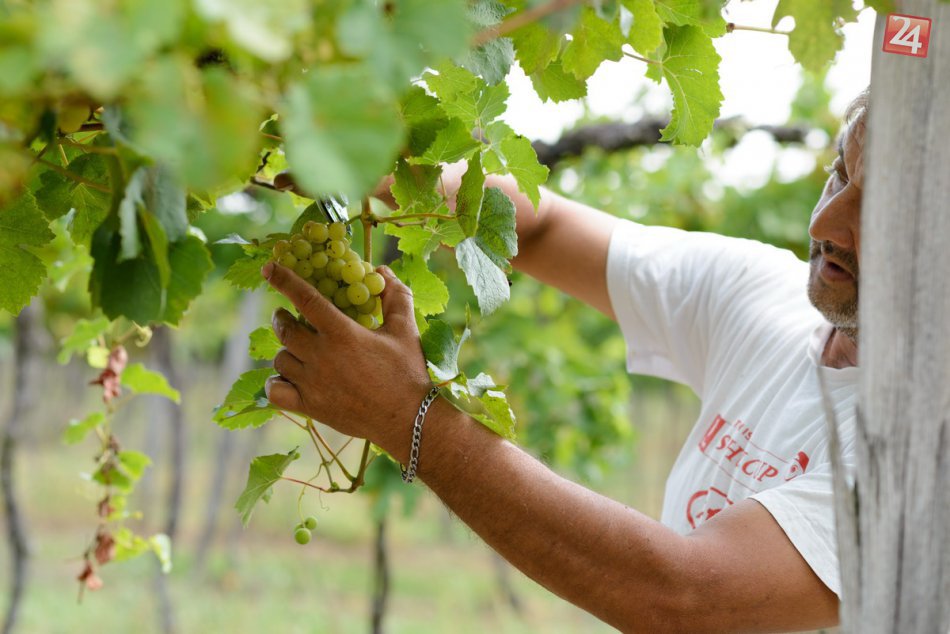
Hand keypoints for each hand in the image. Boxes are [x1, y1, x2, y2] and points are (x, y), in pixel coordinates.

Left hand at [261, 262, 431, 451]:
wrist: (408, 419)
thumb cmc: (408, 372)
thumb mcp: (405, 329)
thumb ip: (394, 296)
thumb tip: (381, 271)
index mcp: (342, 333)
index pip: (305, 299)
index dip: (285, 280)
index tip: (269, 269)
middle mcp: (321, 356)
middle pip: (284, 330)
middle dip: (281, 318)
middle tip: (286, 316)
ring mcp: (313, 383)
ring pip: (280, 359)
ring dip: (286, 350)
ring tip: (298, 350)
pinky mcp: (310, 407)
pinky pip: (275, 391)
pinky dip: (276, 382)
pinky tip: (288, 378)